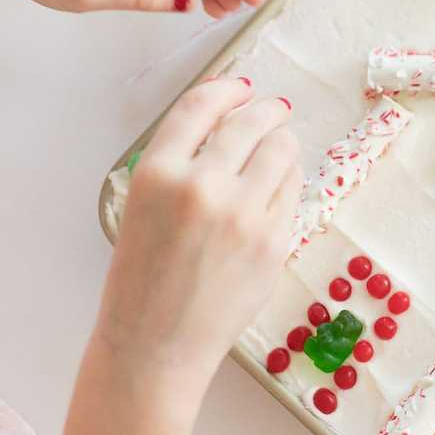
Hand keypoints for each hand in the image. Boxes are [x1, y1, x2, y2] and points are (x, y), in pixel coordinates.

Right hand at [98, 77, 301, 387]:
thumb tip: (230, 126)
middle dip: (267, 110)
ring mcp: (243, 215)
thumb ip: (181, 167)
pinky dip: (288, 182)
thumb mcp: (142, 208)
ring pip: (281, 152)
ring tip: (279, 146)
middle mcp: (201, 186)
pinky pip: (292, 192)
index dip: (226, 90)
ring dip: (283, 143)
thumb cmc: (141, 279)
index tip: (242, 87)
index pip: (200, 107)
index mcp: (157, 174)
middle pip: (250, 123)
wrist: (155, 347)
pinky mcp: (273, 242)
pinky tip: (280, 185)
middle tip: (275, 109)